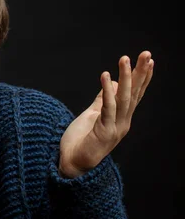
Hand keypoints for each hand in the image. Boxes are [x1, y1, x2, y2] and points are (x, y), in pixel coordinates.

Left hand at [58, 51, 154, 177]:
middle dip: (140, 73)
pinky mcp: (104, 132)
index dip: (142, 77)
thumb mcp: (91, 115)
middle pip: (134, 94)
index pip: (135, 94)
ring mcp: (115, 127)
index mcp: (121, 118)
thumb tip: (112, 84)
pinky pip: (108, 108)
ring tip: (125, 59)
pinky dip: (107, 91)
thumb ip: (101, 101)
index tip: (148, 60)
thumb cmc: (80, 141)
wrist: (70, 164)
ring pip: (124, 98)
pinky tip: (106, 76)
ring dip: (126, 77)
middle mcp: (123, 122)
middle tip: (146, 54)